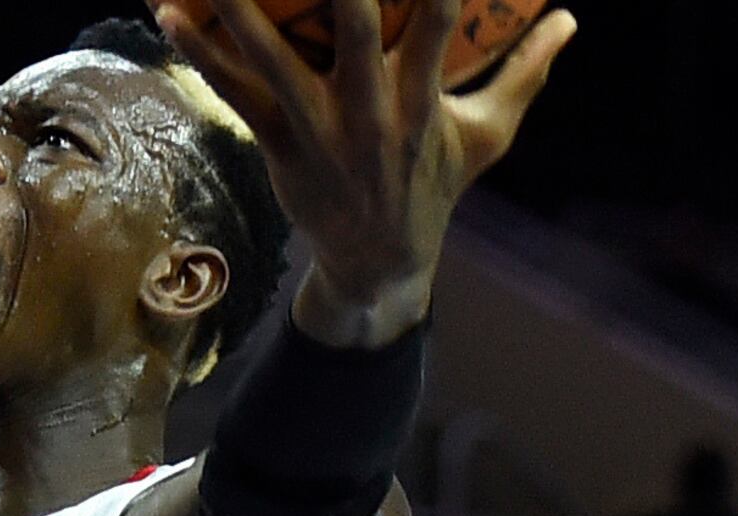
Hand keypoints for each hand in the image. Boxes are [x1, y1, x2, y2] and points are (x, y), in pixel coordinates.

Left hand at [158, 0, 577, 346]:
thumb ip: (524, 73)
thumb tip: (569, 20)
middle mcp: (371, 112)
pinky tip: (168, 10)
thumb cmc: (434, 188)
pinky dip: (200, 52)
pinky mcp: (280, 146)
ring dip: (238, 4)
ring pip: (273, 56)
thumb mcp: (486, 137)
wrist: (381, 267)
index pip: (438, 22)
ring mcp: (320, 130)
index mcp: (424, 102)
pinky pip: (234, 92)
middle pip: (352, 25)